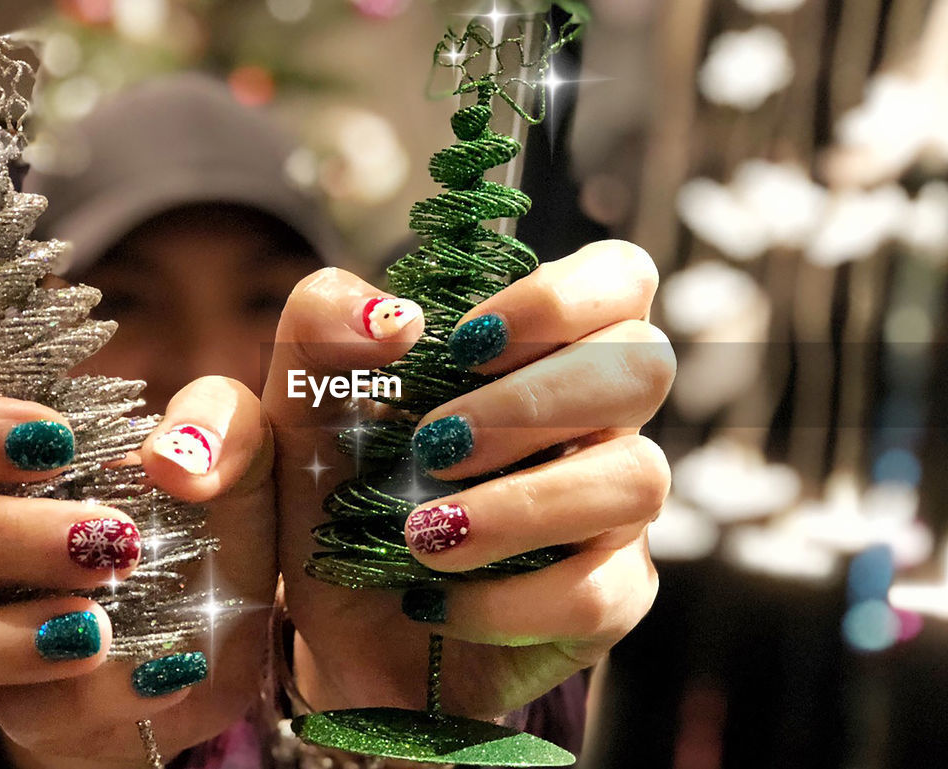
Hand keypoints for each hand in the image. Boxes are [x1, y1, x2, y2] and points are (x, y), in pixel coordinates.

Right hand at [0, 379, 275, 768]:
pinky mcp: (28, 709)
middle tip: (108, 537)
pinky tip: (164, 668)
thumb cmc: (216, 513)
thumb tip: (173, 457)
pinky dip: (92, 693)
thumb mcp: (236, 447)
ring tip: (98, 627)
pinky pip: (18, 714)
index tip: (56, 440)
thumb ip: (218, 418)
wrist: (248, 622)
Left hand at [263, 240, 672, 717]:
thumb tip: (395, 317)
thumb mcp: (301, 404)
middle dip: (531, 403)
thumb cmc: (335, 499)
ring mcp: (613, 510)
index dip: (562, 297)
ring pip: (641, 478)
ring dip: (523, 504)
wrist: (333, 632)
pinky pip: (600, 592)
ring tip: (424, 536)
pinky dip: (505, 600)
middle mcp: (594, 420)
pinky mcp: (608, 598)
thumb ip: (321, 327)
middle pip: (646, 365)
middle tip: (433, 448)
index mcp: (538, 351)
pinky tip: (435, 601)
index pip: (622, 277)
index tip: (465, 346)